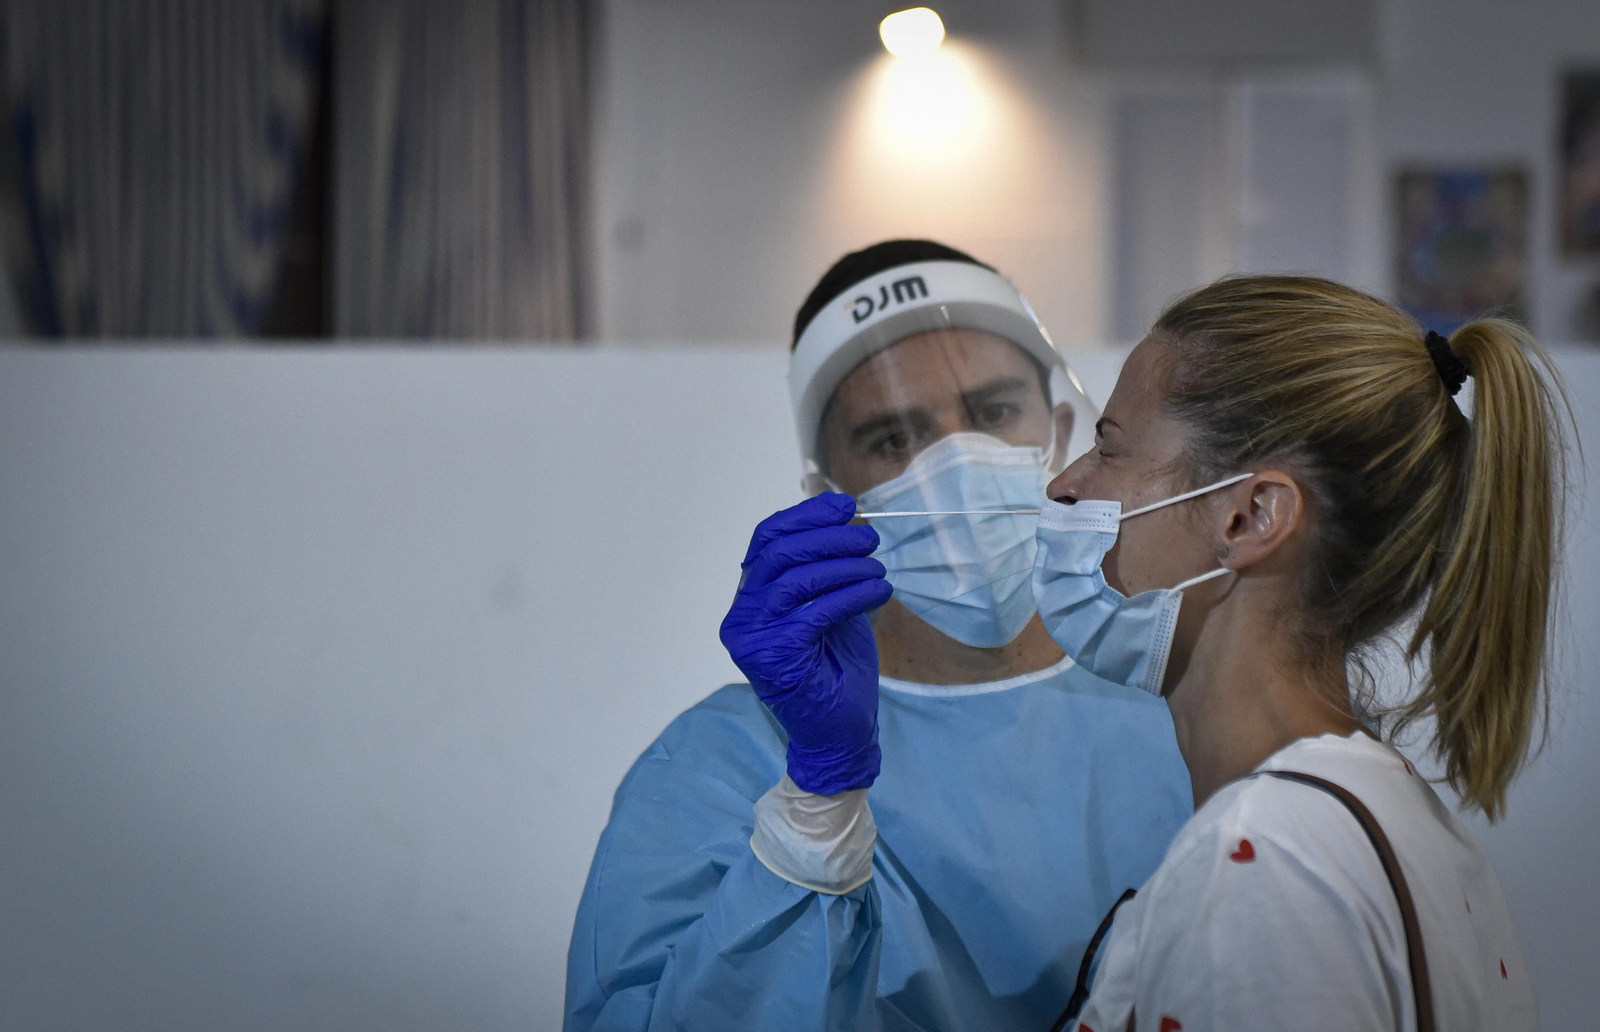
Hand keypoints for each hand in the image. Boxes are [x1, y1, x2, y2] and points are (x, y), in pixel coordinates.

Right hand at [719, 493, 892, 794]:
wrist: (839, 733)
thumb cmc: (835, 670)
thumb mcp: (831, 605)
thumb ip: (825, 566)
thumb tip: (838, 509)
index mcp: (750, 599)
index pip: (766, 539)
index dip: (805, 516)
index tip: (846, 505)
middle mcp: (741, 616)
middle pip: (779, 553)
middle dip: (829, 537)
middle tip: (870, 539)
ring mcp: (751, 638)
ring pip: (795, 578)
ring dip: (844, 565)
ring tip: (878, 568)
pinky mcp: (774, 658)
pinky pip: (815, 611)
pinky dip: (851, 594)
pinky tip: (878, 591)